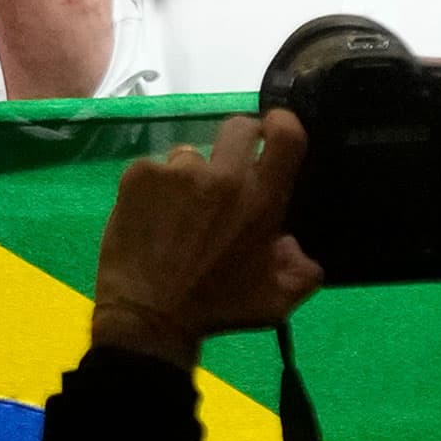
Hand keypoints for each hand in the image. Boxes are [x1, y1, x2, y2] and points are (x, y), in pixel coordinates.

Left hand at [91, 111, 322, 366]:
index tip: (275, 129)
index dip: (282, 123)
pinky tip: (150, 218)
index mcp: (262, 200)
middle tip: (229, 168)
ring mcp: (177, 172)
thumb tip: (292, 242)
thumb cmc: (216, 310)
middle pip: (238, 128)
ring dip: (190, 176)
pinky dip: (154, 188)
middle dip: (239, 141)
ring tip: (179, 212)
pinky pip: (154, 169)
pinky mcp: (139, 175)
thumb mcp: (276, 299)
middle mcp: (223, 177)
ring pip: (190, 155)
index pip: (286, 135)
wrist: (148, 317)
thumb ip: (301, 269)